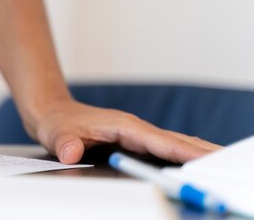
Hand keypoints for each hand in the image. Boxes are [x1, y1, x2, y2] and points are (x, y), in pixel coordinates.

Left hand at [24, 99, 220, 163]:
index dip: (183, 151)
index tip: (205, 160)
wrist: (52, 113)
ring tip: (221, 165)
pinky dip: (184, 155)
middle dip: (202, 153)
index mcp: (123, 126)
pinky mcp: (135, 142)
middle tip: (226, 166)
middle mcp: (135, 129)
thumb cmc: (57, 122)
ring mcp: (137, 135)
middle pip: (176, 141)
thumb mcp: (57, 134)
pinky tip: (195, 164)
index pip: (160, 141)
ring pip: (174, 143)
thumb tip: (71, 153)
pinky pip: (165, 149)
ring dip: (197, 154)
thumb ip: (65, 143)